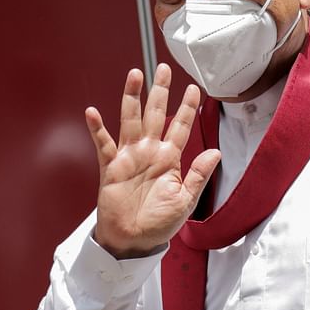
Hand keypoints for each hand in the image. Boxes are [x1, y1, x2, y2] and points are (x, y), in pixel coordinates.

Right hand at [85, 63, 220, 258]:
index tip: (194, 88)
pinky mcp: (111, 167)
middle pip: (155, 114)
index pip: (180, 126)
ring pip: (131, 120)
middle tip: (163, 68)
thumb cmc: (160, 223)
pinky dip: (97, 129)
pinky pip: (104, 144)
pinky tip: (93, 113)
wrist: (133, 241)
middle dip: (160, 91)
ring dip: (132, 98)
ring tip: (135, 75)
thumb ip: (199, 175)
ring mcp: (129, 157)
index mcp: (169, 159)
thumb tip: (216, 152)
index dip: (186, 107)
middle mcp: (149, 152)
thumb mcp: (186, 200)